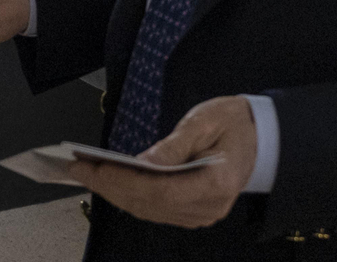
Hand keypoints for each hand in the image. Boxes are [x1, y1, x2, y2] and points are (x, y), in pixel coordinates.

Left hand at [67, 96, 258, 228]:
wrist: (258, 136)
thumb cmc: (231, 122)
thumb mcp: (204, 122)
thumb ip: (173, 146)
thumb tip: (140, 164)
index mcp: (219, 182)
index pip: (165, 190)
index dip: (128, 181)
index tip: (98, 168)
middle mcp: (211, 207)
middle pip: (151, 203)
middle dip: (110, 186)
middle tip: (78, 169)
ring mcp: (202, 215)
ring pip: (149, 210)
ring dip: (114, 193)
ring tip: (85, 174)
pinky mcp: (193, 213)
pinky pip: (155, 209)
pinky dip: (129, 197)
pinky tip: (107, 182)